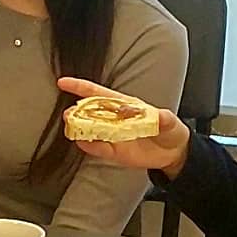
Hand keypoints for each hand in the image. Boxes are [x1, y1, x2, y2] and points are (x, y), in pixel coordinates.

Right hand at [56, 77, 191, 172]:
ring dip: (79, 128)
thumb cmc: (169, 130)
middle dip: (77, 111)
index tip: (63, 82)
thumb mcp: (169, 122)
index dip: (80, 87)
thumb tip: (160, 116)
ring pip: (90, 130)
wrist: (173, 153)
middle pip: (90, 112)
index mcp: (124, 105)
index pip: (98, 93)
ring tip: (71, 127)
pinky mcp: (114, 151)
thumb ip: (163, 119)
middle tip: (69, 113)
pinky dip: (89, 146)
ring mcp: (112, 135)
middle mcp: (114, 119)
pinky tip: (82, 142)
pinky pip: (98, 148)